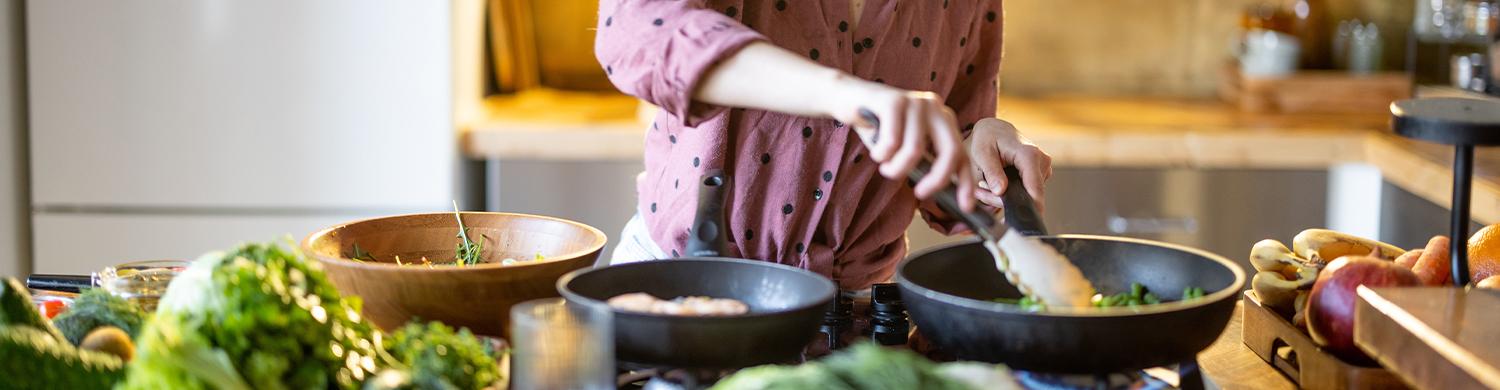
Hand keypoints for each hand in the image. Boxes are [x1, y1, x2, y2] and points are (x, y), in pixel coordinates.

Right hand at [824, 76, 975, 211]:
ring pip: (914, 150)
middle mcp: (934, 108)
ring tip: (885, 167)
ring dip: (896, 169)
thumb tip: (935, 191)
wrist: (846, 98)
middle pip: (950, 150)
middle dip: (937, 179)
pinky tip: (876, 152)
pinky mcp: (894, 100)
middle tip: (920, 193)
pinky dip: (881, 155)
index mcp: (942, 119)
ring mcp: (915, 102)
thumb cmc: (877, 127)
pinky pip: (892, 141)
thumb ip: (922, 162)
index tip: (966, 207)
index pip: (962, 154)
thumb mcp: (904, 146)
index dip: (966, 182)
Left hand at [969, 118, 1051, 212]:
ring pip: (1026, 196)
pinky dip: (1011, 192)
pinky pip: (1027, 192)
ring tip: (985, 185)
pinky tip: (997, 184)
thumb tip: (1001, 191)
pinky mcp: (1040, 174)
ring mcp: (1044, 168)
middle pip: (1028, 195)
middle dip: (1002, 199)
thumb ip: (992, 172)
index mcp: (1030, 155)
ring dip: (1004, 196)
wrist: (995, 129)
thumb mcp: (982, 152)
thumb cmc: (988, 137)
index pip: (1034, 188)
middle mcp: (1042, 161)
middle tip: (980, 192)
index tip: (1022, 221)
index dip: (1029, 207)